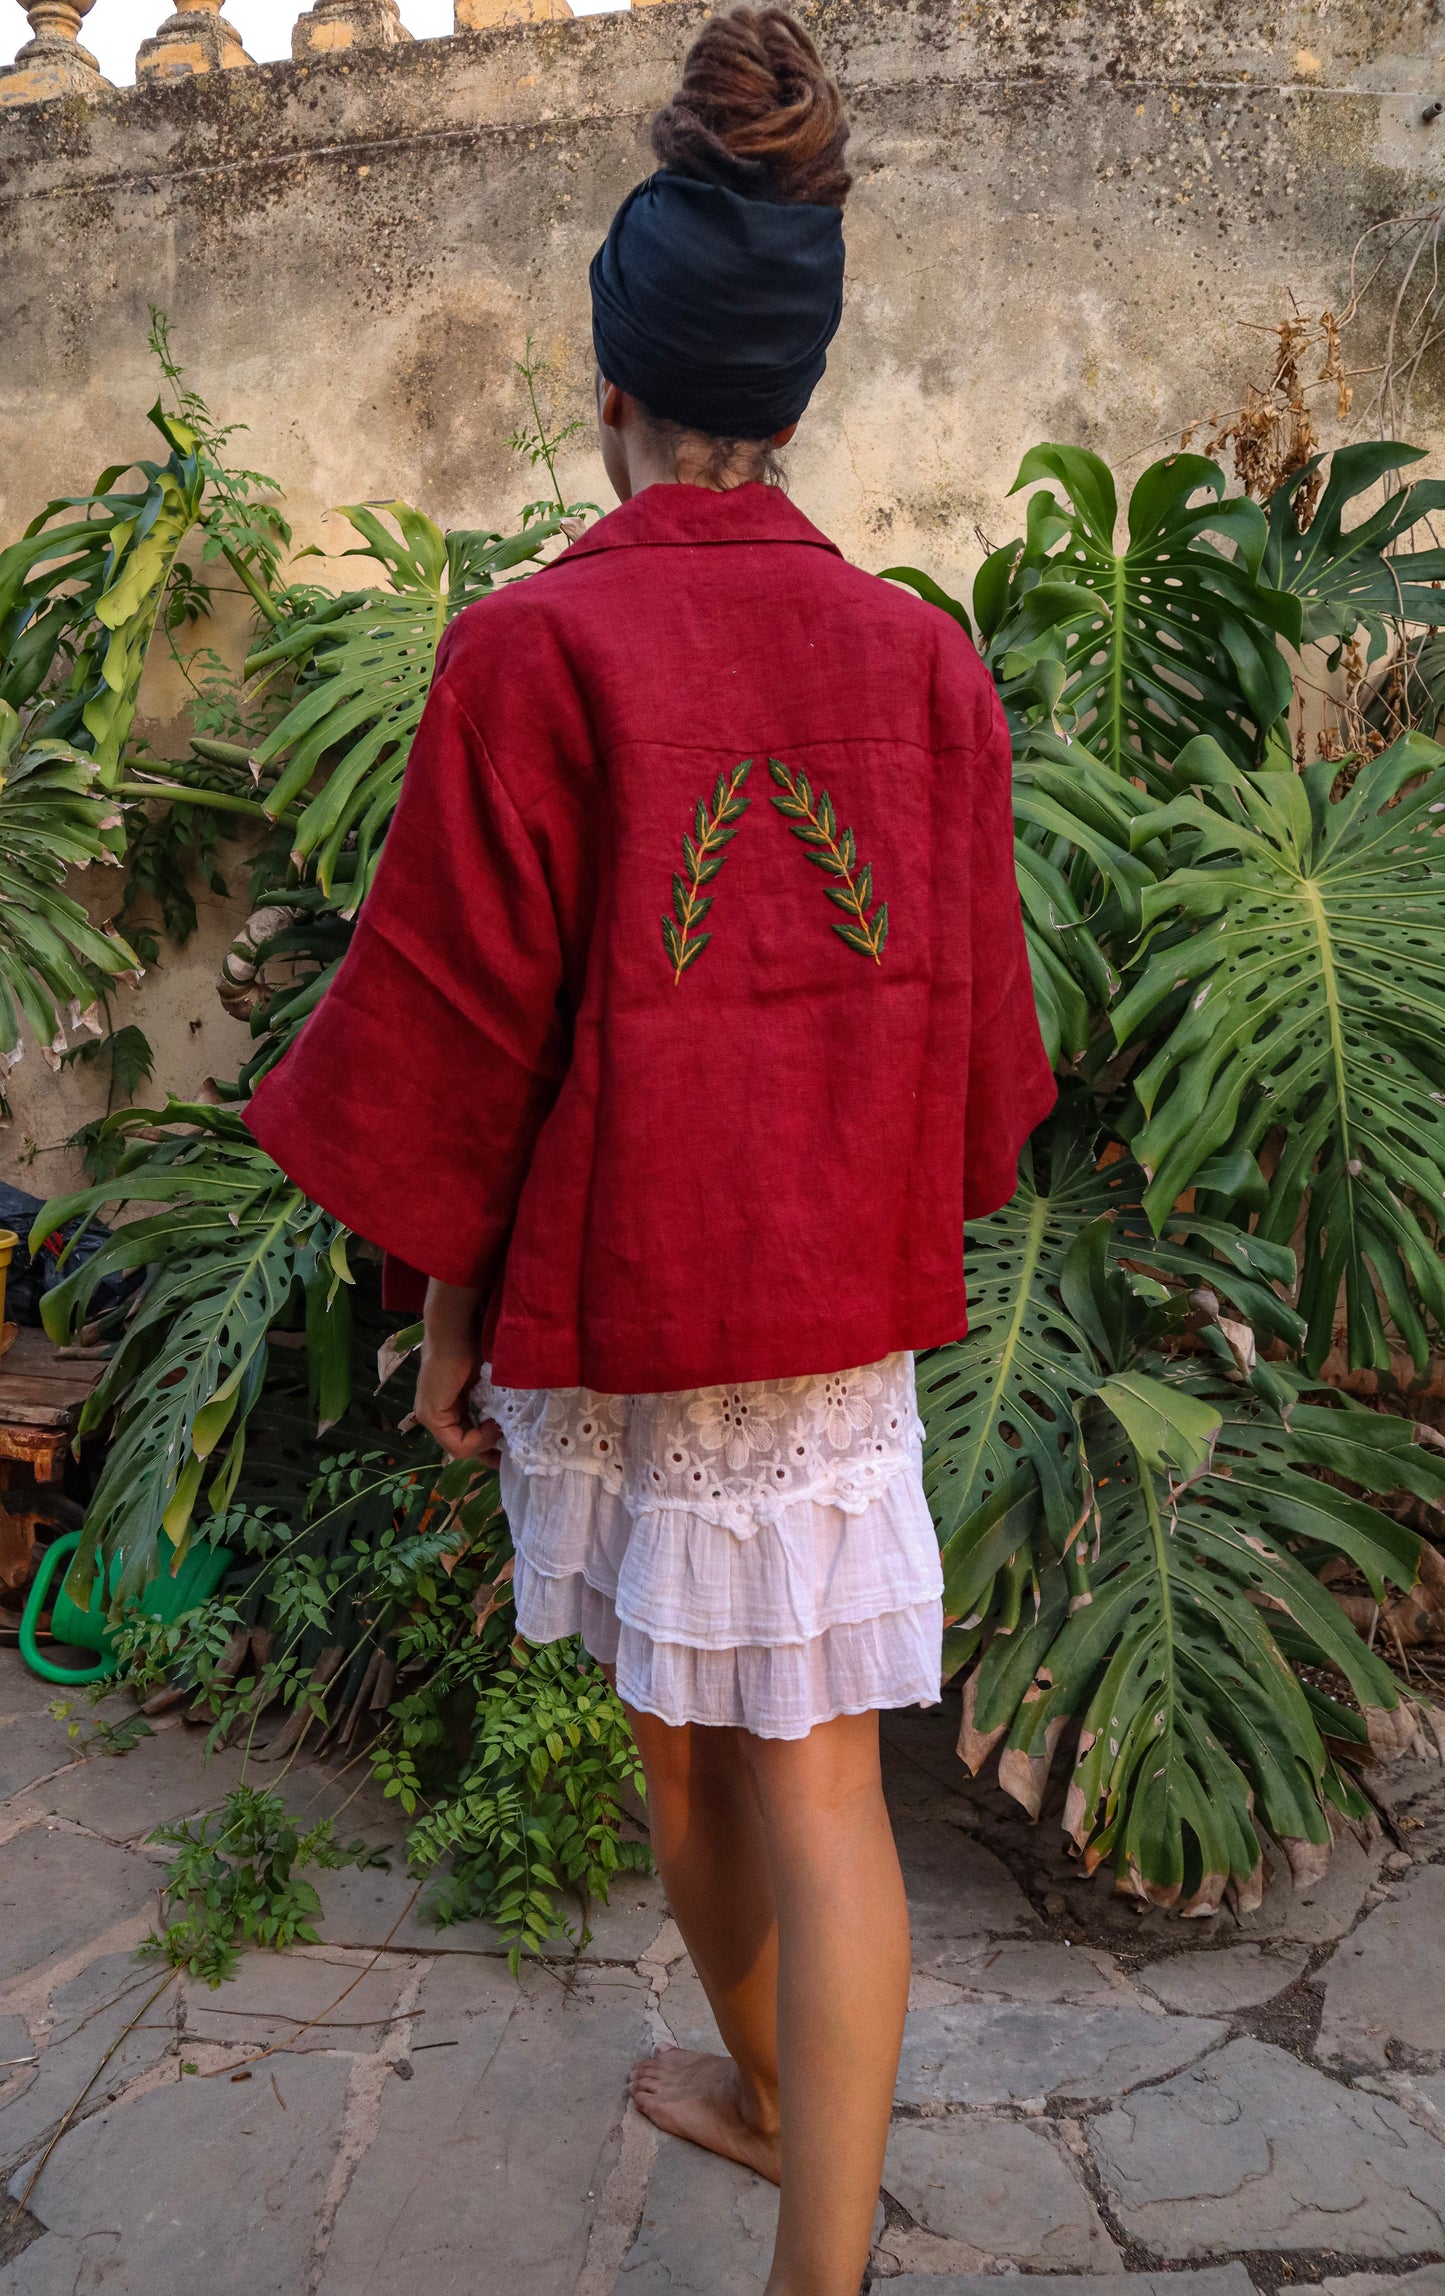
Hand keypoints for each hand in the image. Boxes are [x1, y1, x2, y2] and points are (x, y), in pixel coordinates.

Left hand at [415, 1280, 501, 1465]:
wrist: (458, 1328)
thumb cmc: (477, 1344)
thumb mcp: (490, 1382)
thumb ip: (495, 1403)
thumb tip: (516, 1427)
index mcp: (449, 1403)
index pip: (467, 1436)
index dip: (490, 1447)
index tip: (512, 1451)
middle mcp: (437, 1413)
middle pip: (464, 1446)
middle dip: (489, 1453)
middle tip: (512, 1457)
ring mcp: (430, 1416)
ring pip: (461, 1448)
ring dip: (486, 1442)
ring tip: (502, 1427)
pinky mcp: (431, 1416)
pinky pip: (458, 1444)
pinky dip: (479, 1439)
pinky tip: (493, 1424)